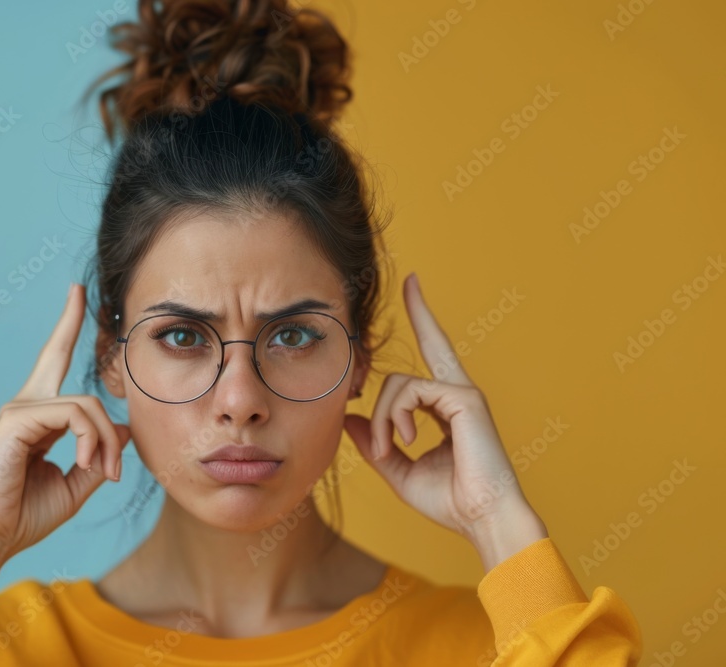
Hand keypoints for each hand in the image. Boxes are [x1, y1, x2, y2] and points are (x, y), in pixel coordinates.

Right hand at [0, 282, 131, 589]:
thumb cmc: (24, 517)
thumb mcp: (75, 485)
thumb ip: (98, 454)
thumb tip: (124, 427)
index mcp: (37, 420)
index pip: (54, 368)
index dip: (65, 332)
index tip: (77, 299)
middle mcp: (26, 407)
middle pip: (55, 355)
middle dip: (69, 320)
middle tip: (78, 291)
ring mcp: (19, 410)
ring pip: (86, 404)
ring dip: (107, 439)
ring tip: (107, 471)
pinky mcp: (16, 420)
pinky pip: (74, 415)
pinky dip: (91, 439)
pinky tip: (88, 464)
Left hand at [343, 273, 546, 570]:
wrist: (483, 520)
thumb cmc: (450, 501)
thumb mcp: (400, 470)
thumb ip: (375, 443)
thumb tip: (348, 420)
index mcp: (446, 406)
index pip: (433, 354)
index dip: (423, 318)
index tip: (414, 284)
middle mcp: (457, 392)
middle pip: (426, 347)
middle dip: (420, 312)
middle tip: (407, 290)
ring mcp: (463, 392)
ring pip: (399, 383)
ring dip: (384, 418)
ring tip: (391, 448)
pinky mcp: (465, 397)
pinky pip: (411, 392)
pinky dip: (397, 418)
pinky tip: (406, 441)